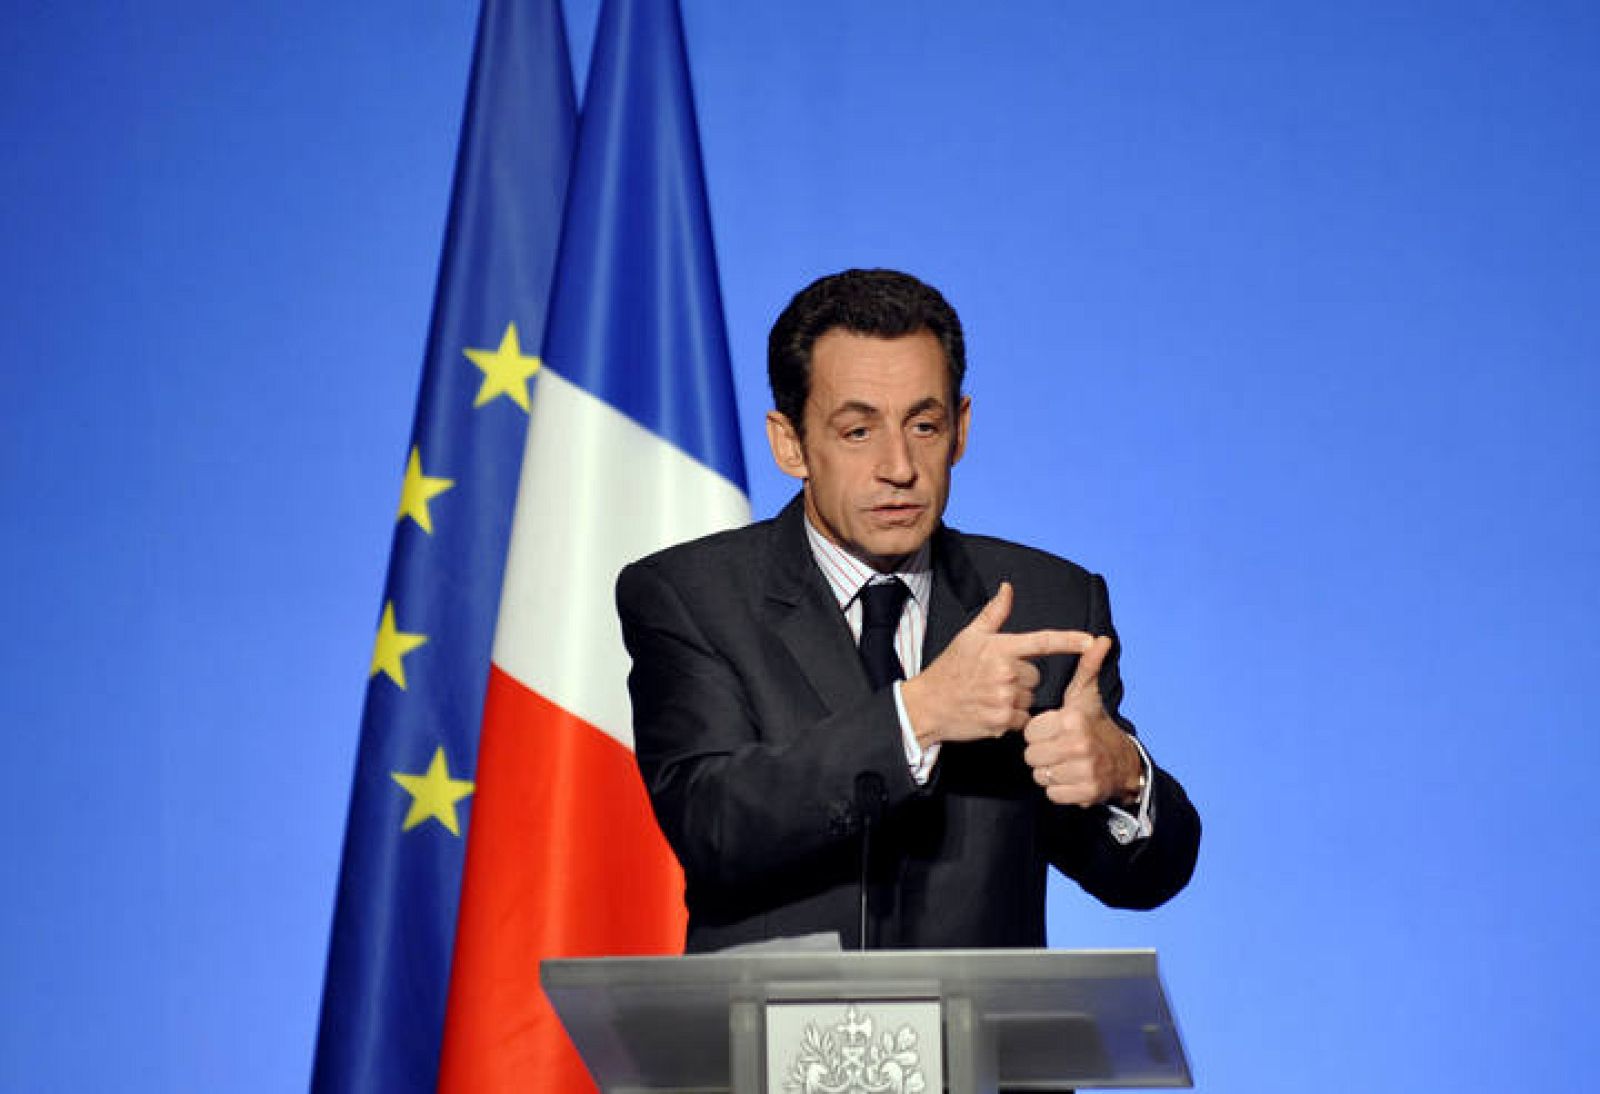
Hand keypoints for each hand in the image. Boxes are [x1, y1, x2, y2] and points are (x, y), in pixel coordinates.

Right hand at [901, 582, 1094, 745]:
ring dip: (1017, 698)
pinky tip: (991, 711)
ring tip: (990, 695)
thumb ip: (994, 613)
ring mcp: (1005, 699)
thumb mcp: (969, 636)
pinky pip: (1023, 719)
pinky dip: (1011, 717)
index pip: (1043, 642)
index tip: (1091, 640)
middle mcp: (1006, 673)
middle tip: (995, 679)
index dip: (1070, 640)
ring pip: (1030, 698)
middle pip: (1036, 677)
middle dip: (1022, 678)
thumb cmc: (950, 668)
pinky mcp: (1002, 722)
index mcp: (1001, 649)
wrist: (928, 705)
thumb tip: (1008, 588)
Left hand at [1023, 634, 1142, 806]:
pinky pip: (1052, 794)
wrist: (1123, 763)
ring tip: (1063, 761)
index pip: (1030, 732)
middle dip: (1040, 753)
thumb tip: (1101, 639)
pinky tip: (1070, 777)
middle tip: (1056, 747)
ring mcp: (1084, 771)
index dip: (1038, 732)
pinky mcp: (1086, 793)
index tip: (1052, 730)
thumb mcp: (1087, 696)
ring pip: (1040, 776)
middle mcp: (1078, 745)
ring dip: (1048, 771)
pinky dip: (1058, 789)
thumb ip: (1087, 667)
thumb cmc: (1094, 725)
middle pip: (1031, 756)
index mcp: (1072, 720)